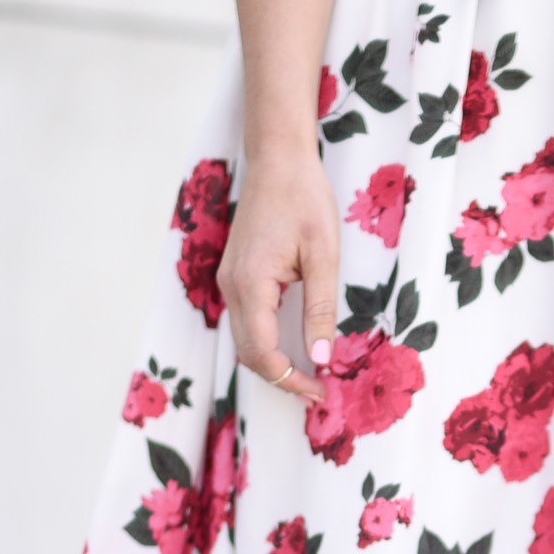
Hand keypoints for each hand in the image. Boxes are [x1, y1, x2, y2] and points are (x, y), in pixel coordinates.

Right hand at [217, 144, 339, 405]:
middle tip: (318, 395)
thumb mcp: (323, 255)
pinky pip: (247, 323)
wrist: (277, 159)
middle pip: (249, 355)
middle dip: (283, 380)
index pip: (264, 353)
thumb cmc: (304, 198)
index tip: (322, 392)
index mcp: (252, 284)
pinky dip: (266, 344)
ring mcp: (230, 281)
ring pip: (245, 342)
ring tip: (309, 378)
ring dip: (274, 365)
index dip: (292, 380)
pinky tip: (292, 350)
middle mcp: (232, 287)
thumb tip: (321, 358)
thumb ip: (321, 309)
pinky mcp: (236, 276)